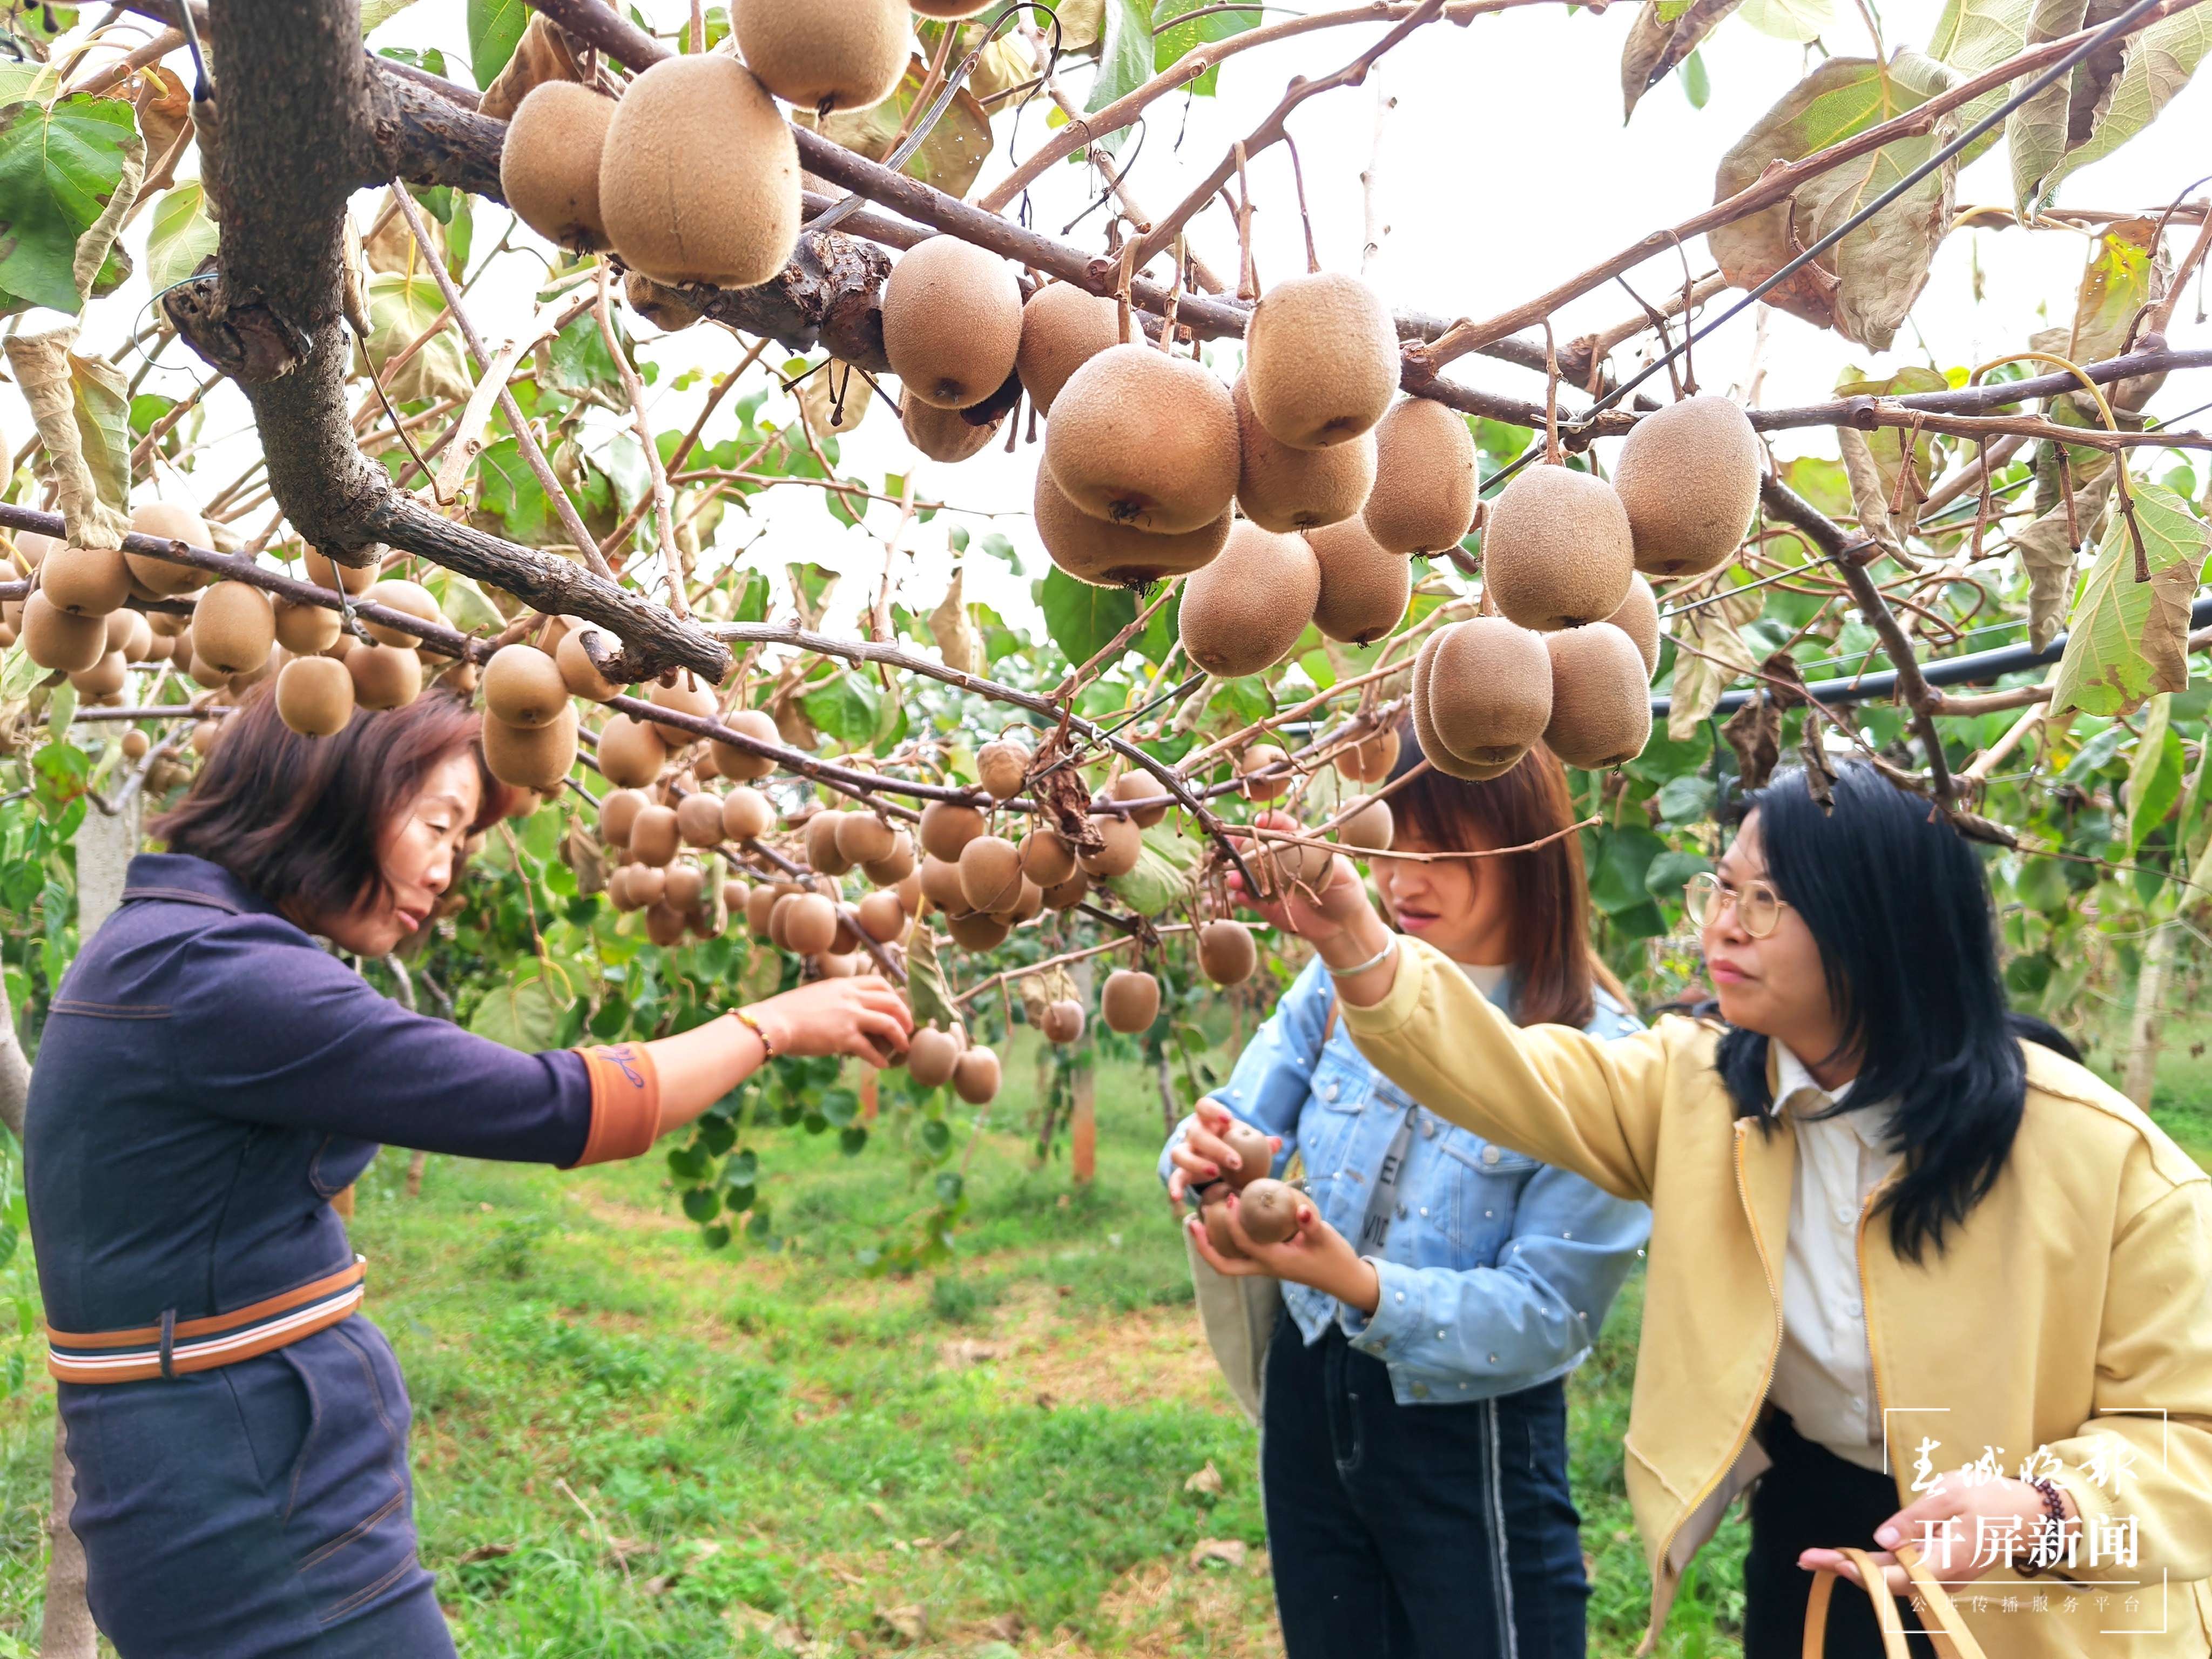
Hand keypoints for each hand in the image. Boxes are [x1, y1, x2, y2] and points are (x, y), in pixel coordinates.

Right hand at [745, 976, 912, 1068]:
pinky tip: (882, 1066)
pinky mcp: (843, 1037)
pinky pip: (870, 1049)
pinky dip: (880, 1059)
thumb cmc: (788, 1011)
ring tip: (904, 1048)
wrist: (774, 1021)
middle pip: (891, 1001)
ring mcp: (849, 1016)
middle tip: (908, 1028)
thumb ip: (835, 999)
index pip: (879, 983)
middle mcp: (850, 997)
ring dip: (900, 1037)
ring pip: (888, 1023)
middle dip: (905, 1016)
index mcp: (844, 984)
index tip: (898, 1007)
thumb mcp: (816, 994)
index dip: (894, 995)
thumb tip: (846, 1011)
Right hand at [1167, 1098, 1281, 1203]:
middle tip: (1235, 1162)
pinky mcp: (1182, 1171)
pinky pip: (1175, 1178)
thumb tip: (1277, 1142)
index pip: (1204, 1106)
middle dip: (1216, 1148)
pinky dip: (1174, 1187)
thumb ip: (1260, 1142)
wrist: (1221, 1162)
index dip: (1213, 1110)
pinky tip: (1177, 1199)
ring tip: (1216, 1174)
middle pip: (1196, 1134)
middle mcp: (1193, 1133)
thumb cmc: (1237, 1146)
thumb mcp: (1247, 1142)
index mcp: (1209, 1120)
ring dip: (1196, 1164)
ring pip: (1179, 1153)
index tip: (1228, 1119)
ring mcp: (1186, 1152)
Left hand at [1185, 1188, 1380, 1311]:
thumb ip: (1311, 1223)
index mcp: (1274, 1261)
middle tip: (1191, 1222)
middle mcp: (1265, 1268)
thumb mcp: (1325, 1237)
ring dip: (1211, 1247)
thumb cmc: (1334, 1257)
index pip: (1243, 1242)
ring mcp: (1265, 1268)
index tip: (1230, 1196)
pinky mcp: (1270, 1264)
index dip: (1232, 1220)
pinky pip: (1239, 1258)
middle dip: (1204, 1246)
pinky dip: (1227, 1244)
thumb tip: (1301, 1209)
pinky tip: (1227, 1224)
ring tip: (1199, 1222)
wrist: (1344, 1280)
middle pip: (1224, 1265)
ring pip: (1228, 1264)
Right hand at [1224, 812, 1376, 947]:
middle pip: (1254, 847)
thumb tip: (1305, 855)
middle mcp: (1279, 859)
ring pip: (1246, 873)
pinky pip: (1249, 898)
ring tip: (1233, 878)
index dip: (1268, 821)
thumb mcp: (1341, 871)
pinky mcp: (1265, 903)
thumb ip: (1324, 860)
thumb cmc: (1345, 889)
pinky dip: (1242, 896)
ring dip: (1235, 873)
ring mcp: (1270, 881)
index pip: (1279, 826)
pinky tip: (1241, 896)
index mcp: (1297, 844)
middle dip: (1239, 845)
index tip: (1259, 821)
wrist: (1342, 924)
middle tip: (1231, 847)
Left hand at [1801, 1474, 2073, 1593]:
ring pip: (1895, 1580)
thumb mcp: (1951, 1495)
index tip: (1829, 1559)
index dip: (1859, 1569)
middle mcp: (1944, 1578)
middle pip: (1888, 1581)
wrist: (2033, 1515)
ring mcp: (1945, 1578)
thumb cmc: (1992, 1498)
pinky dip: (1878, 1567)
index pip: (1895, 1574)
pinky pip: (1906, 1574)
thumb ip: (1915, 1518)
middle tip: (1807, 1559)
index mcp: (1946, 1561)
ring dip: (1858, 1569)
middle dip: (1846, 1569)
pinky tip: (1854, 1558)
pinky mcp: (1944, 1571)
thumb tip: (1881, 1538)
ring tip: (1821, 1558)